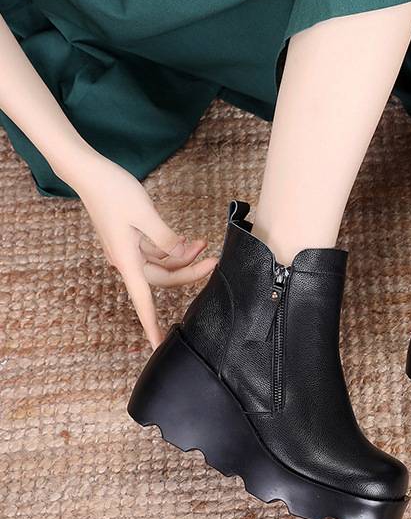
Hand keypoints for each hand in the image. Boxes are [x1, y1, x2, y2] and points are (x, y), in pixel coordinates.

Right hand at [73, 156, 216, 347]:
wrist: (89, 172)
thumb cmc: (113, 191)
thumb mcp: (145, 213)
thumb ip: (166, 238)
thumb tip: (181, 255)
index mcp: (126, 259)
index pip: (143, 301)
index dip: (152, 325)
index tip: (159, 345)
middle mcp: (125, 259)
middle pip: (162, 279)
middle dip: (188, 273)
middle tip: (213, 261)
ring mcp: (127, 249)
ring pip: (161, 265)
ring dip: (182, 258)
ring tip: (202, 244)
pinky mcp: (130, 238)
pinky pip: (155, 252)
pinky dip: (172, 248)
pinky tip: (188, 240)